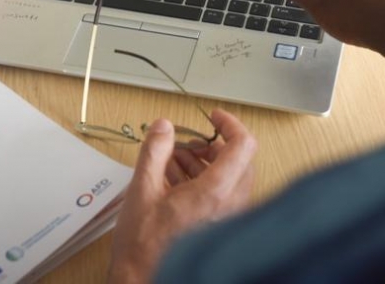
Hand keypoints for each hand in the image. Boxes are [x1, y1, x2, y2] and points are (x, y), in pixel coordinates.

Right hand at [108, 110, 256, 283]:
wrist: (145, 281)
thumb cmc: (144, 247)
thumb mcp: (141, 189)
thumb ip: (154, 151)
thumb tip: (163, 127)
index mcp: (215, 193)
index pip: (243, 145)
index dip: (230, 124)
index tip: (214, 117)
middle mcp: (229, 206)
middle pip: (239, 160)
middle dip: (212, 146)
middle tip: (190, 143)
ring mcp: (227, 218)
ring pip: (231, 178)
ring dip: (205, 163)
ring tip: (174, 161)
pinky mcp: (220, 227)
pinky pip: (222, 195)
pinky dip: (204, 181)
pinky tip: (175, 181)